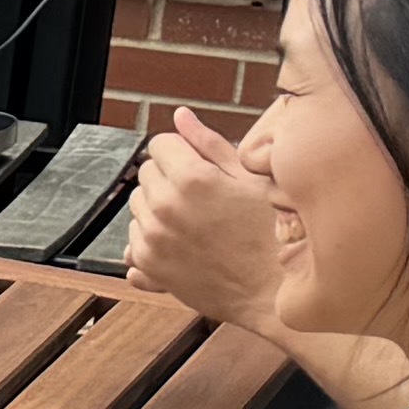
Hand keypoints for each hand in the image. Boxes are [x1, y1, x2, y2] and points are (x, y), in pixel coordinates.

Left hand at [121, 108, 291, 337]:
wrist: (274, 292)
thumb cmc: (274, 234)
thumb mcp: (253, 180)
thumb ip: (210, 144)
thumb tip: (181, 116)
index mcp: (191, 179)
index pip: (160, 144)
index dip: (183, 151)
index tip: (201, 165)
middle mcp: (164, 207)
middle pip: (147, 173)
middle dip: (171, 177)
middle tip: (205, 197)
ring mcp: (153, 238)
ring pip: (139, 205)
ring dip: (160, 207)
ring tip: (198, 222)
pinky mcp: (148, 264)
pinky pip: (134, 237)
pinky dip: (153, 237)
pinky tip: (185, 242)